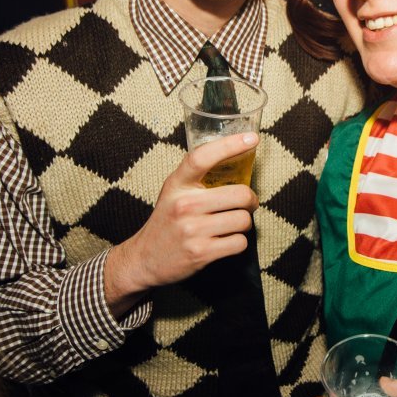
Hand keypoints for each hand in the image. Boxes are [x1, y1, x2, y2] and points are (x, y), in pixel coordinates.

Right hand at [104, 132, 258, 312]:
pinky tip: (225, 241)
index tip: (252, 138)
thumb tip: (235, 161)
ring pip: (243, 220)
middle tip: (247, 204)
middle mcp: (184, 205)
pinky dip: (238, 243)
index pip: (202, 157)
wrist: (144, 258)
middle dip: (251, 201)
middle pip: (240, 194)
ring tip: (231, 225)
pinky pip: (239, 243)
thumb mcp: (174, 192)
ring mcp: (192, 229)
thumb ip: (196, 178)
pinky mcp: (201, 252)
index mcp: (177, 184)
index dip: (230, 145)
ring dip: (244, 224)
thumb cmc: (167, 222)